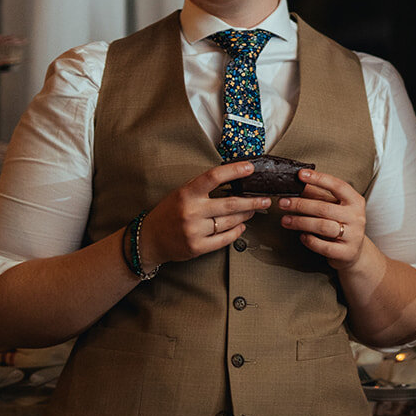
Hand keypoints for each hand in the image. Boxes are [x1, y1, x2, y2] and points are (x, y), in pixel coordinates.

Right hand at [139, 161, 271, 267]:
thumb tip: (233, 180)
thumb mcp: (182, 193)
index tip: (250, 167)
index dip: (234, 170)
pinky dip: (237, 232)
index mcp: (187, 193)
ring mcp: (194, 231)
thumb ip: (203, 188)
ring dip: (246, 216)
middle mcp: (191, 211)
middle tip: (265, 199)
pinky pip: (225, 239)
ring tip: (253, 211)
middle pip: (230, 204)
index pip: (214, 177)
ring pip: (230, 222)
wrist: (149, 239)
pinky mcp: (197, 247)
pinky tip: (242, 226)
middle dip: (252, 202)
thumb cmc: (169, 212)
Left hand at [280, 168, 369, 269]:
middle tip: (284, 202)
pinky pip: (323, 246)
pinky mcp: (346, 252)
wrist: (354, 252)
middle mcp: (356, 217)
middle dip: (300, 204)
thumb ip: (318, 195)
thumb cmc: (341, 225)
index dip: (319, 179)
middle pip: (324, 208)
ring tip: (285, 220)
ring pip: (322, 226)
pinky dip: (309, 240)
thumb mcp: (334, 207)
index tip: (301, 175)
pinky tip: (302, 235)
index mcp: (355, 201)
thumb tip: (299, 181)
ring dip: (300, 222)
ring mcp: (353, 235)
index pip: (337, 186)